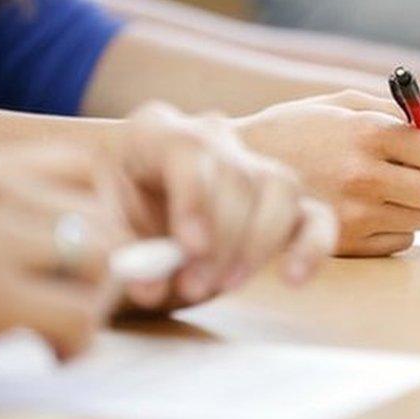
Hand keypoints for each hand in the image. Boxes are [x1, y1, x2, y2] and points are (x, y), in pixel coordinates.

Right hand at [0, 145, 131, 398]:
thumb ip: (0, 210)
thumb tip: (85, 241)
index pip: (83, 167)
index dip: (102, 214)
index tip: (84, 257)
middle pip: (102, 218)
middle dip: (105, 268)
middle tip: (79, 305)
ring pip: (101, 262)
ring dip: (95, 304)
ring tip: (63, 331)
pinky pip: (78, 315)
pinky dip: (78, 342)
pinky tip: (50, 353)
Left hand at [116, 102, 336, 312]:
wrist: (131, 228)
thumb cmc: (113, 223)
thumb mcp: (104, 234)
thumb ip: (124, 257)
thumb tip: (151, 285)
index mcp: (156, 132)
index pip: (188, 149)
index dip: (194, 197)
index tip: (190, 246)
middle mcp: (210, 136)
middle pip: (235, 174)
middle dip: (221, 237)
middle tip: (196, 286)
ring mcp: (252, 166)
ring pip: (279, 187)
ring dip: (257, 244)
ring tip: (226, 285)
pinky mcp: (285, 205)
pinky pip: (315, 216)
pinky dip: (310, 248)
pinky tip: (292, 279)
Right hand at [235, 91, 419, 256]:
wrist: (238, 168)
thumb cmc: (299, 127)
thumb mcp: (346, 104)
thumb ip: (407, 115)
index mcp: (369, 133)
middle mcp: (364, 176)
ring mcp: (354, 215)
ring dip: (418, 204)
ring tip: (385, 186)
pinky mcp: (345, 244)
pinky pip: (401, 240)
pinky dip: (394, 226)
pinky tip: (366, 207)